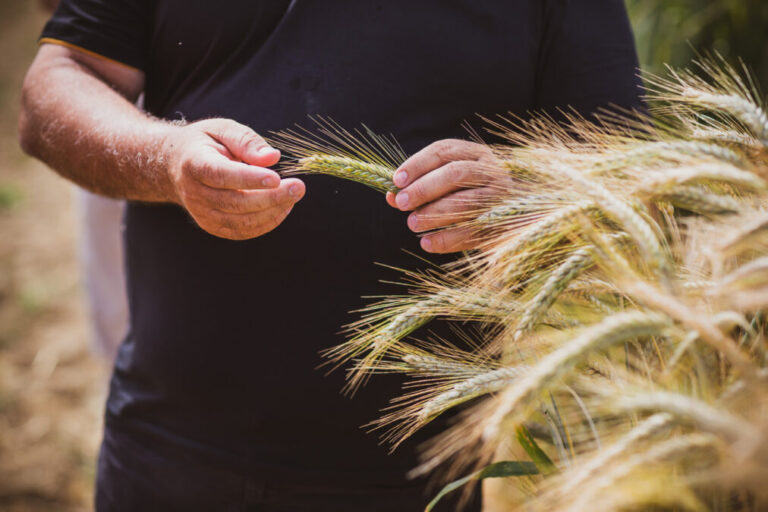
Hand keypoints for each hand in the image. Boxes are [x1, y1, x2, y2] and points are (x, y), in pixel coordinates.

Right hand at [165, 119, 304, 239]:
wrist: (175, 166)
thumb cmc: (204, 143)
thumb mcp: (222, 129)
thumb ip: (246, 140)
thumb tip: (272, 157)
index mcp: (194, 164)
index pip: (223, 176)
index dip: (250, 179)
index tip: (277, 177)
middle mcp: (195, 193)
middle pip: (236, 203)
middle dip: (272, 197)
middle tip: (299, 187)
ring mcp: (202, 213)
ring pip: (242, 222)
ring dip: (273, 212)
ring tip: (293, 196)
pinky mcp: (212, 226)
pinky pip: (242, 231)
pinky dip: (266, 222)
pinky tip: (282, 208)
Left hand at [386, 139, 505, 252]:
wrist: (518, 216)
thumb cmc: (472, 196)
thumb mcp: (448, 186)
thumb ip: (421, 187)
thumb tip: (391, 196)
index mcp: (475, 154)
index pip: (443, 151)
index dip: (417, 164)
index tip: (397, 181)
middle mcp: (492, 170)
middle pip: (455, 173)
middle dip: (424, 188)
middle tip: (401, 204)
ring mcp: (502, 196)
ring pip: (466, 201)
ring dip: (435, 213)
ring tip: (412, 224)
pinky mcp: (504, 223)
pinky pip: (474, 230)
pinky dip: (448, 238)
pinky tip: (428, 243)